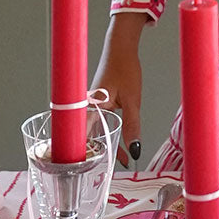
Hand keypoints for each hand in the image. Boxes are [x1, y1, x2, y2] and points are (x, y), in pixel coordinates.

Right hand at [92, 12, 148, 167]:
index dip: (89, 157)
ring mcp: (89, 105)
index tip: (99, 171)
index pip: (83, 140)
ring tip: (122, 158)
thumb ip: (132, 126)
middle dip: (101, 154)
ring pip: (94, 131)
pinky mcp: (96, 101)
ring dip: (105, 144)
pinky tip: (118, 139)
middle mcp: (86, 108)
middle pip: (88, 138)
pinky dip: (107, 133)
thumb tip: (135, 149)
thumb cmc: (125, 68)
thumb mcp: (132, 101)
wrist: (121, 47)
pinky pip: (98, 122)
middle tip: (115, 168)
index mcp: (90, 109)